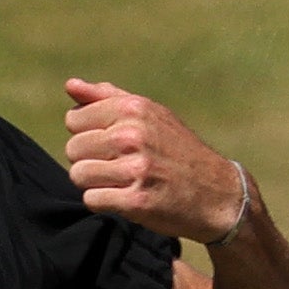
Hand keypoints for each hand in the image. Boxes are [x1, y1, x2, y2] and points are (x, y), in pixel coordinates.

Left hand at [61, 80, 246, 244]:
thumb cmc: (178, 151)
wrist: (218, 193)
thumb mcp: (150, 115)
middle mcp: (132, 135)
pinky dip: (104, 202)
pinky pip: (91, 200)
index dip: (88, 135)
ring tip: (122, 182)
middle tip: (119, 166)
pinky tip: (126, 198)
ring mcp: (134, 169)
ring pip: (79, 175)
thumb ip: (108, 99)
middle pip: (73, 149)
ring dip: (95, 183)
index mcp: (133, 109)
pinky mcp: (135, 201)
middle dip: (90, 160)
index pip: (74, 120)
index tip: (112, 144)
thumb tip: (70, 85)